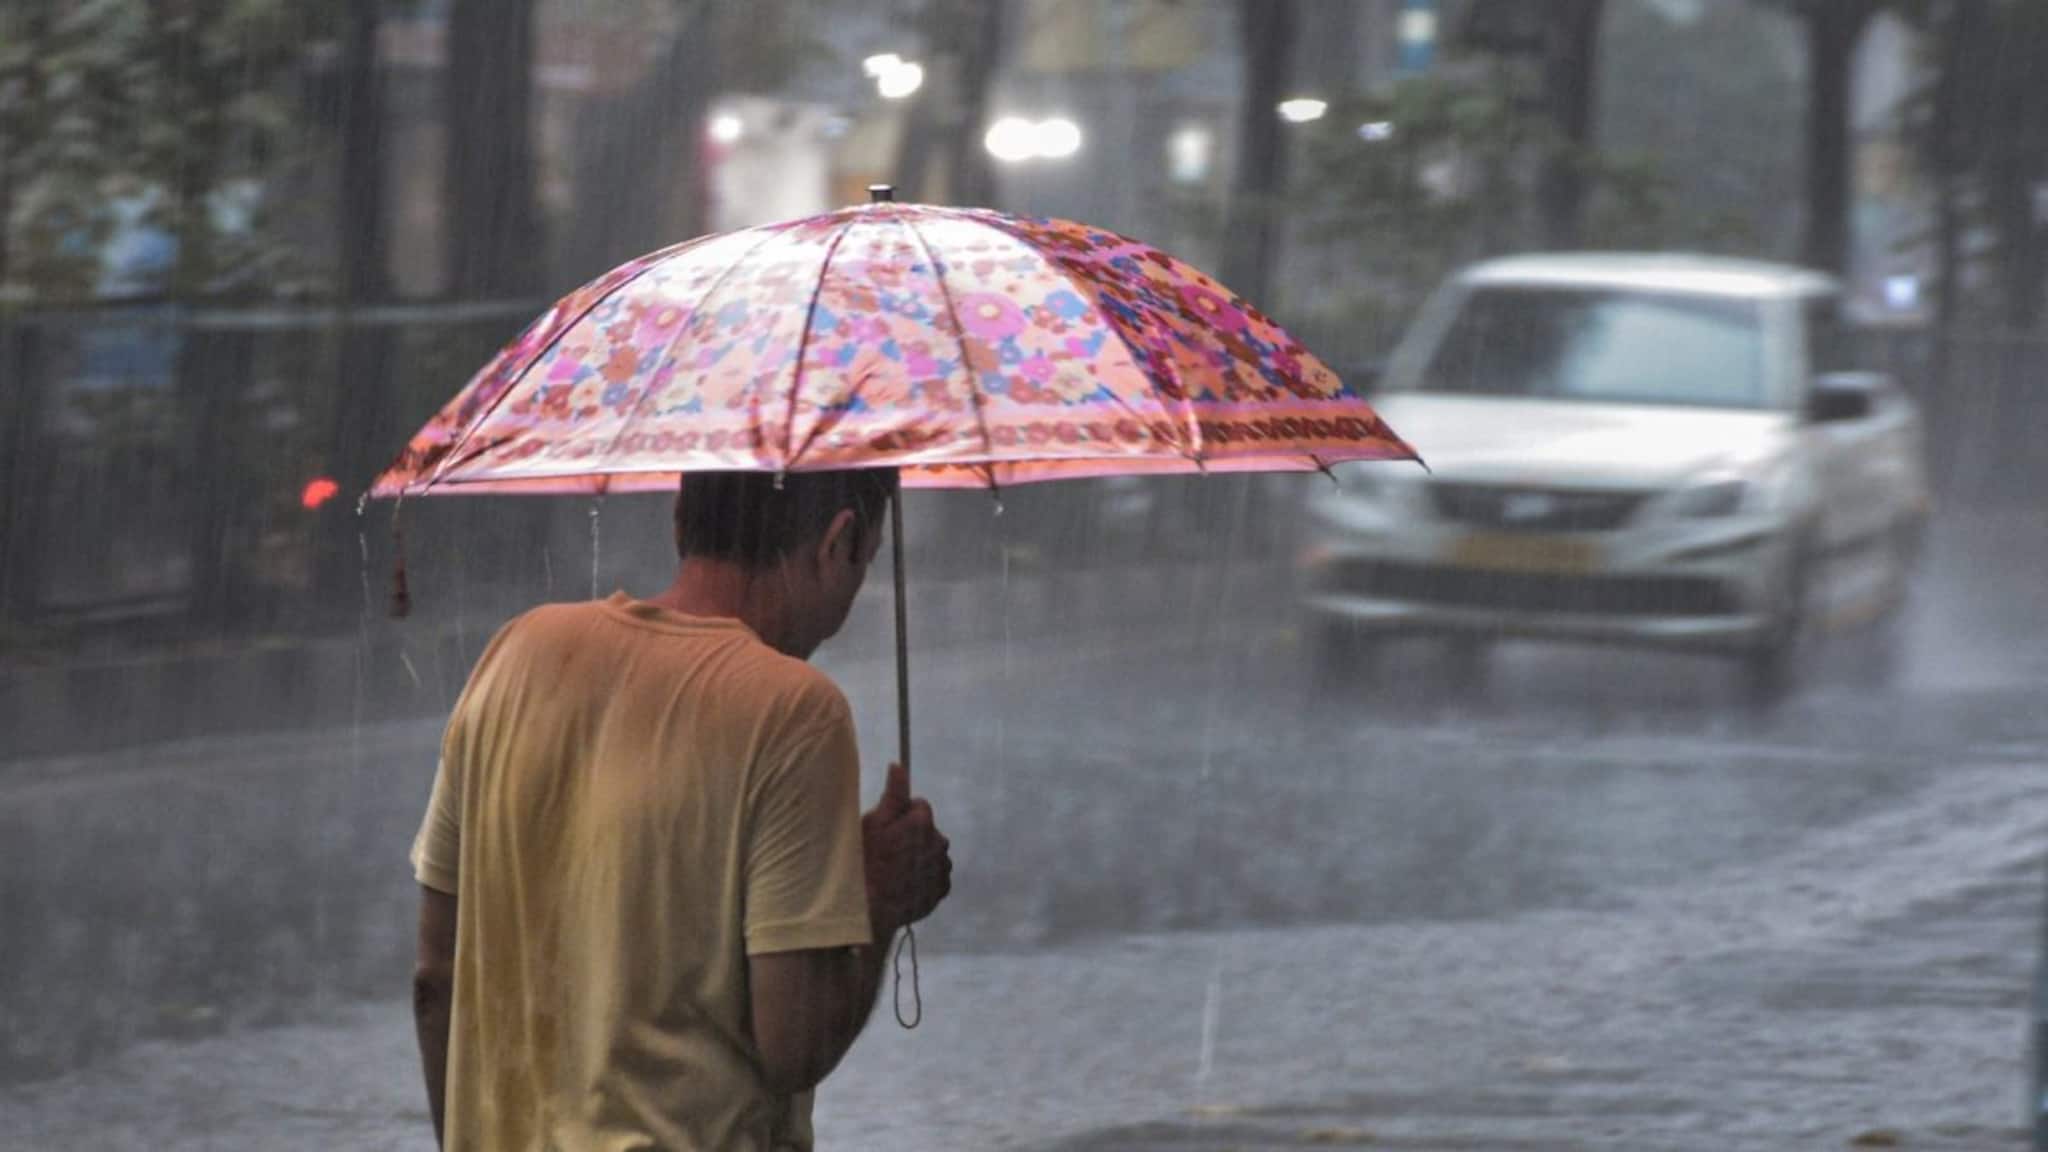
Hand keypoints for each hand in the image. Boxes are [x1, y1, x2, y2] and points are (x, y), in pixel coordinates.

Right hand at [862, 763, 951, 934]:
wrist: (869, 910)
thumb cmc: (866, 862)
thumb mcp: (873, 823)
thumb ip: (893, 794)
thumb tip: (899, 765)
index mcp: (923, 822)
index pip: (919, 805)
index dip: (900, 816)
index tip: (886, 831)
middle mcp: (940, 842)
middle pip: (927, 830)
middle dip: (912, 836)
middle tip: (887, 852)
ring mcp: (942, 868)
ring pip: (932, 853)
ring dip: (919, 857)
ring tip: (894, 871)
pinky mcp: (942, 889)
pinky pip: (936, 875)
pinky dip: (924, 877)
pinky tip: (904, 884)